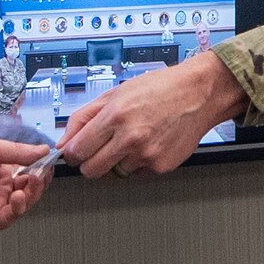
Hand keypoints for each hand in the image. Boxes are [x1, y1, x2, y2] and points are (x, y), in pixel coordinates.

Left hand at [0, 136, 51, 232]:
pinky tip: (17, 196)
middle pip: (29, 189)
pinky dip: (19, 207)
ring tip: (32, 182)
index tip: (49, 163)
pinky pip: (12, 216)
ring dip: (32, 193)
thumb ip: (20, 151)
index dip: (39, 169)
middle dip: (38, 181)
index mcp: (0, 170)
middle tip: (43, 173)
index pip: (27, 172)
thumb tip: (43, 149)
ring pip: (24, 203)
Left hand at [59, 53, 246, 177]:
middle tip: (99, 150)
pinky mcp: (160, 166)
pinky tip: (148, 144)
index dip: (73, 152)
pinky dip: (138, 163)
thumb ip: (83, 118)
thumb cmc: (160, 89)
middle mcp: (130, 138)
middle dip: (89, 162)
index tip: (76, 151)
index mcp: (115, 116)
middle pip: (90, 170)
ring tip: (132, 139)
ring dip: (117, 161)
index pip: (77, 150)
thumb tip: (64, 141)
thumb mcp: (115, 93)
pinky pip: (136, 174)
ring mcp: (146, 155)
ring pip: (114, 173)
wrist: (199, 94)